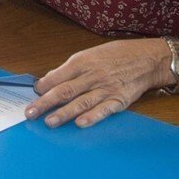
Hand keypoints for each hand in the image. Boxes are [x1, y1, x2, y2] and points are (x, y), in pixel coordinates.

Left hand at [26, 38, 171, 127]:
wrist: (147, 58)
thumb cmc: (116, 55)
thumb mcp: (90, 54)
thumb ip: (70, 68)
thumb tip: (49, 80)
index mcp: (82, 62)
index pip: (57, 76)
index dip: (43, 86)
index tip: (33, 93)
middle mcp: (92, 76)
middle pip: (64, 91)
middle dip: (45, 103)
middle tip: (30, 113)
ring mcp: (106, 89)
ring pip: (81, 102)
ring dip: (64, 114)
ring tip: (49, 122)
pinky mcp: (119, 100)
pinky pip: (104, 110)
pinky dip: (92, 117)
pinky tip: (80, 123)